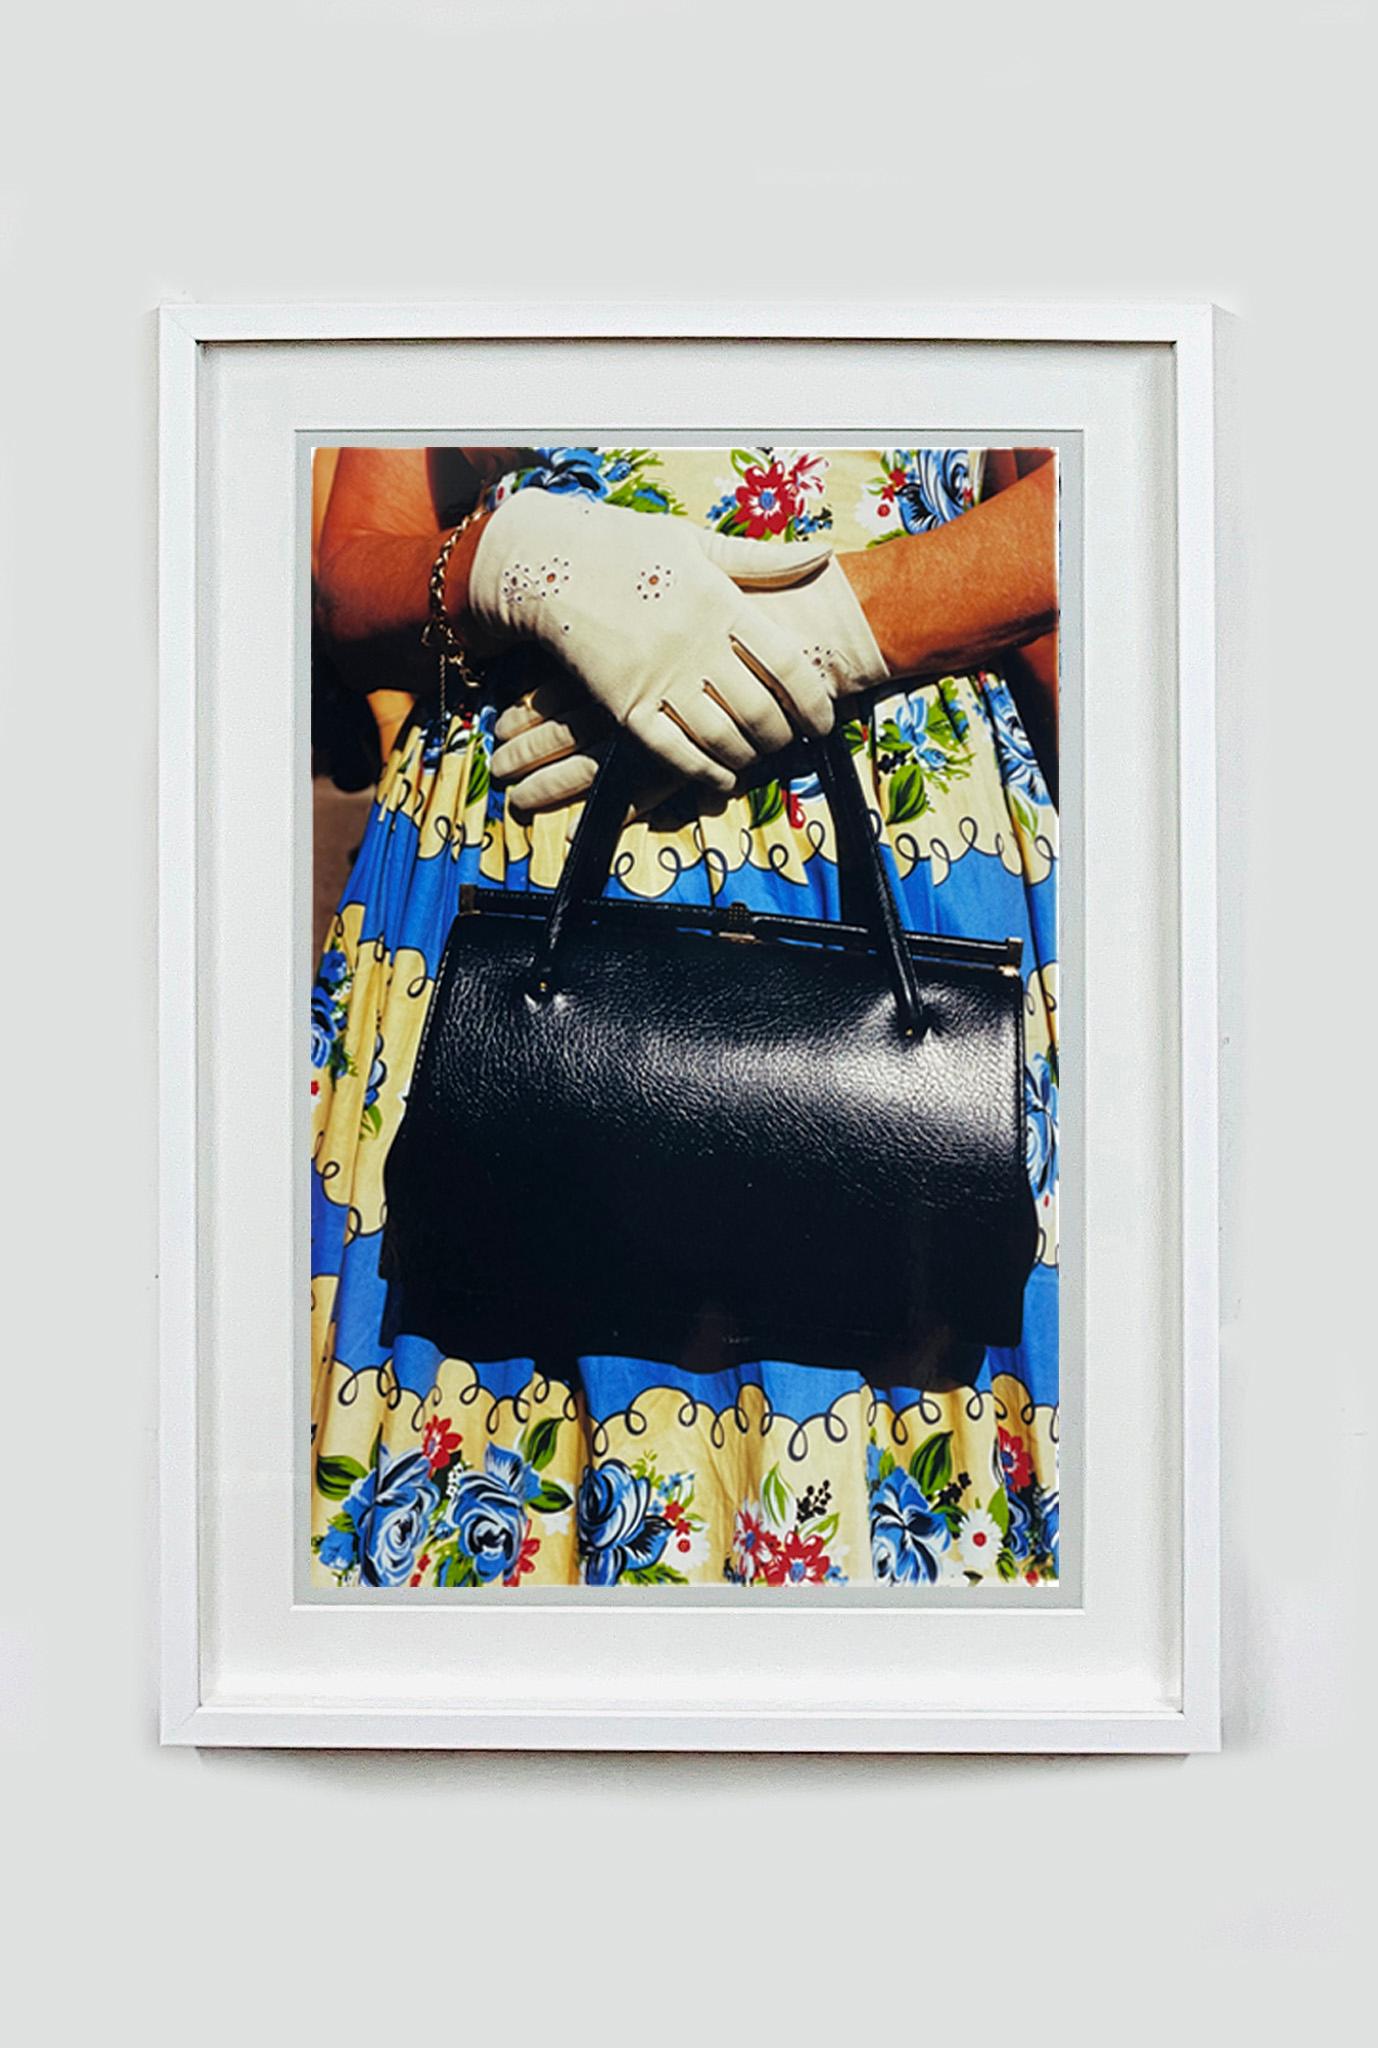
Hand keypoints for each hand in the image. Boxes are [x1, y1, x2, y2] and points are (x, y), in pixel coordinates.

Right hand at [490, 547, 889, 812]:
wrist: (548, 563)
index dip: (813, 700)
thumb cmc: (625, 545)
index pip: (786, 662)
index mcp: (720, 602)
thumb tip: (823, 556)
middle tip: (791, 742)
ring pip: (721, 736)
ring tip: (759, 757)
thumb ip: (760, 559)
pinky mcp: (625, 705)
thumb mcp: (695, 541)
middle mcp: (695, 645)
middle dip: (782, 735)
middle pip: (759, 709)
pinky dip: (705, 772)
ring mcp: (659, 678)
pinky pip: (673, 752)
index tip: (825, 719)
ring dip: (748, 756)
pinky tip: (722, 778)